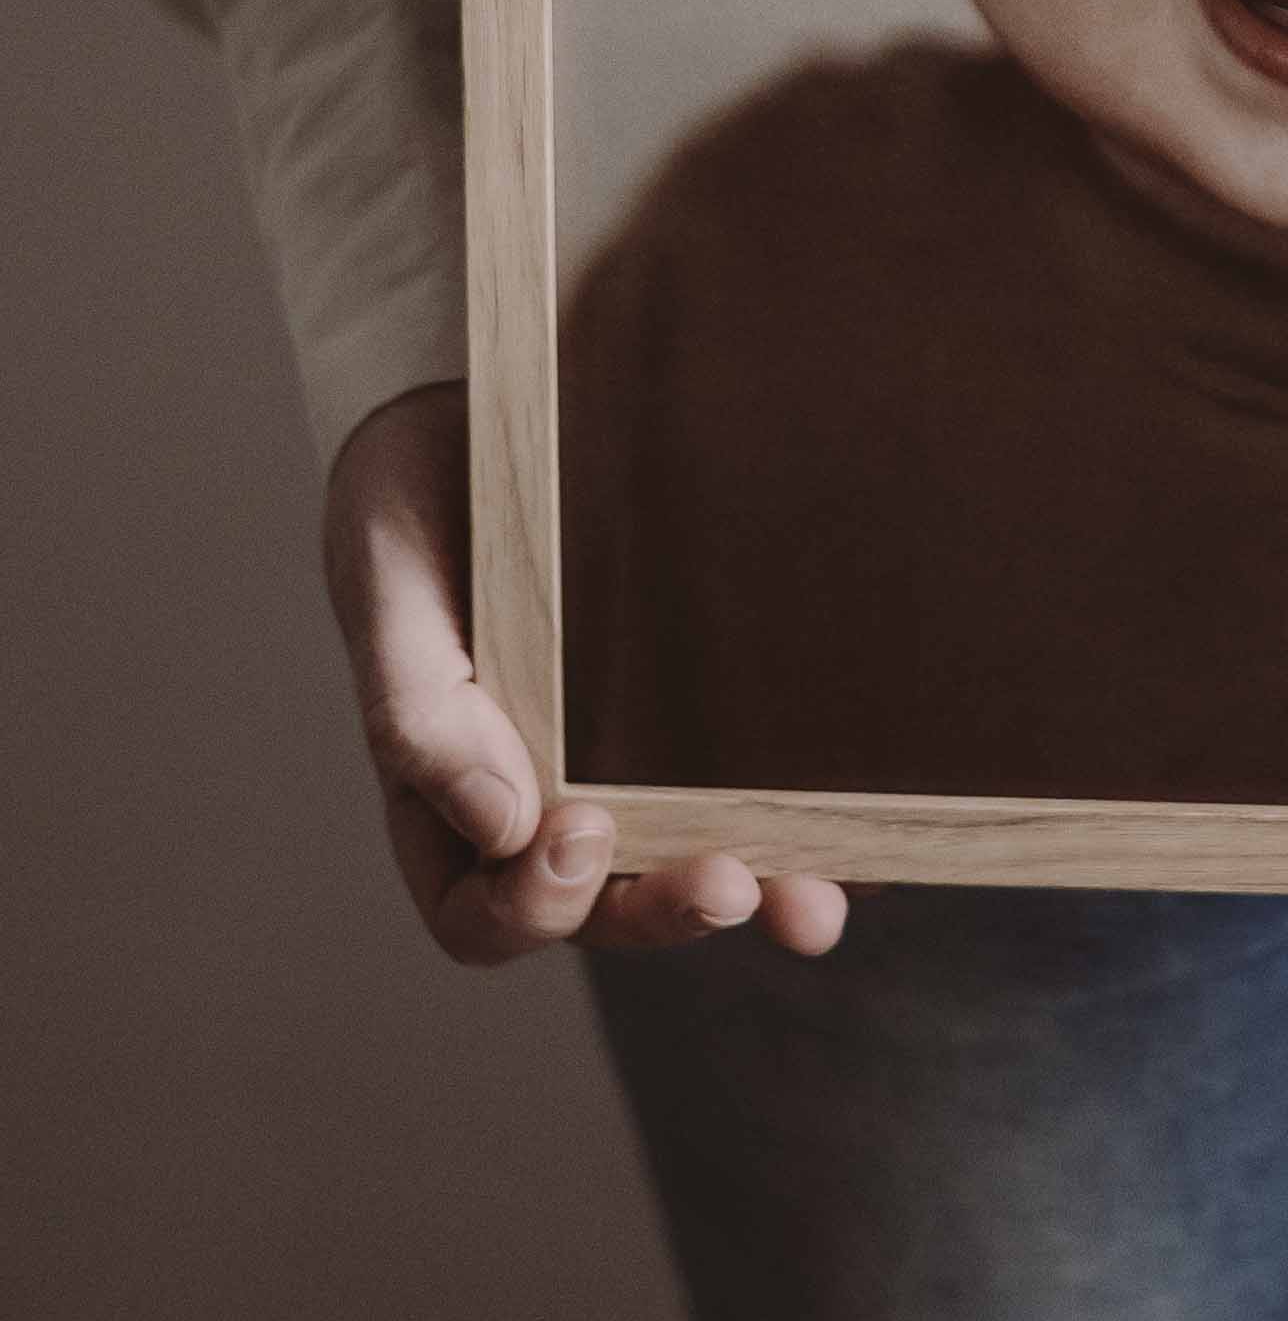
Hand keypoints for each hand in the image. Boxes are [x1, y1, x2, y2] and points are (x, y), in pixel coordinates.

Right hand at [322, 381, 847, 965]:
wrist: (486, 407)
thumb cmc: (416, 506)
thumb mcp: (389, 584)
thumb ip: (416, 705)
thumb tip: (502, 823)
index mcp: (449, 801)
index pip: (482, 913)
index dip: (531, 906)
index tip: (580, 830)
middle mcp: (546, 802)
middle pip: (605, 908)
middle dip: (668, 909)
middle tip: (729, 883)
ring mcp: (630, 766)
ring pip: (692, 866)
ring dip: (760, 893)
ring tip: (814, 902)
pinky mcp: (704, 714)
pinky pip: (759, 793)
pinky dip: (813, 825)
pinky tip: (866, 829)